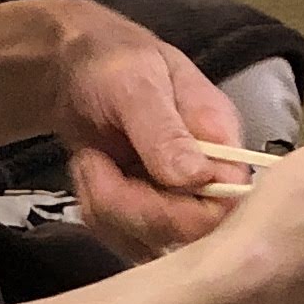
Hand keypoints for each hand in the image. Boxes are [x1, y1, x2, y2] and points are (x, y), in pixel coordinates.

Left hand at [49, 1, 245, 257]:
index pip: (230, 204)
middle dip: (128, 206)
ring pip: (150, 244)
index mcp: (223, 142)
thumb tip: (198, 178)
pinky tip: (90, 173)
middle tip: (95, 163)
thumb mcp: (136, 82)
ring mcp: (178, 203)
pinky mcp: (147, 219)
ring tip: (90, 160)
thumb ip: (165, 130)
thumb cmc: (112, 60)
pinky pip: (124, 242)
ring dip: (104, 207)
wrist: (74, 68)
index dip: (184, 211)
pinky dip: (96, 212)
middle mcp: (208, 181)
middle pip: (186, 234)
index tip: (135, 181)